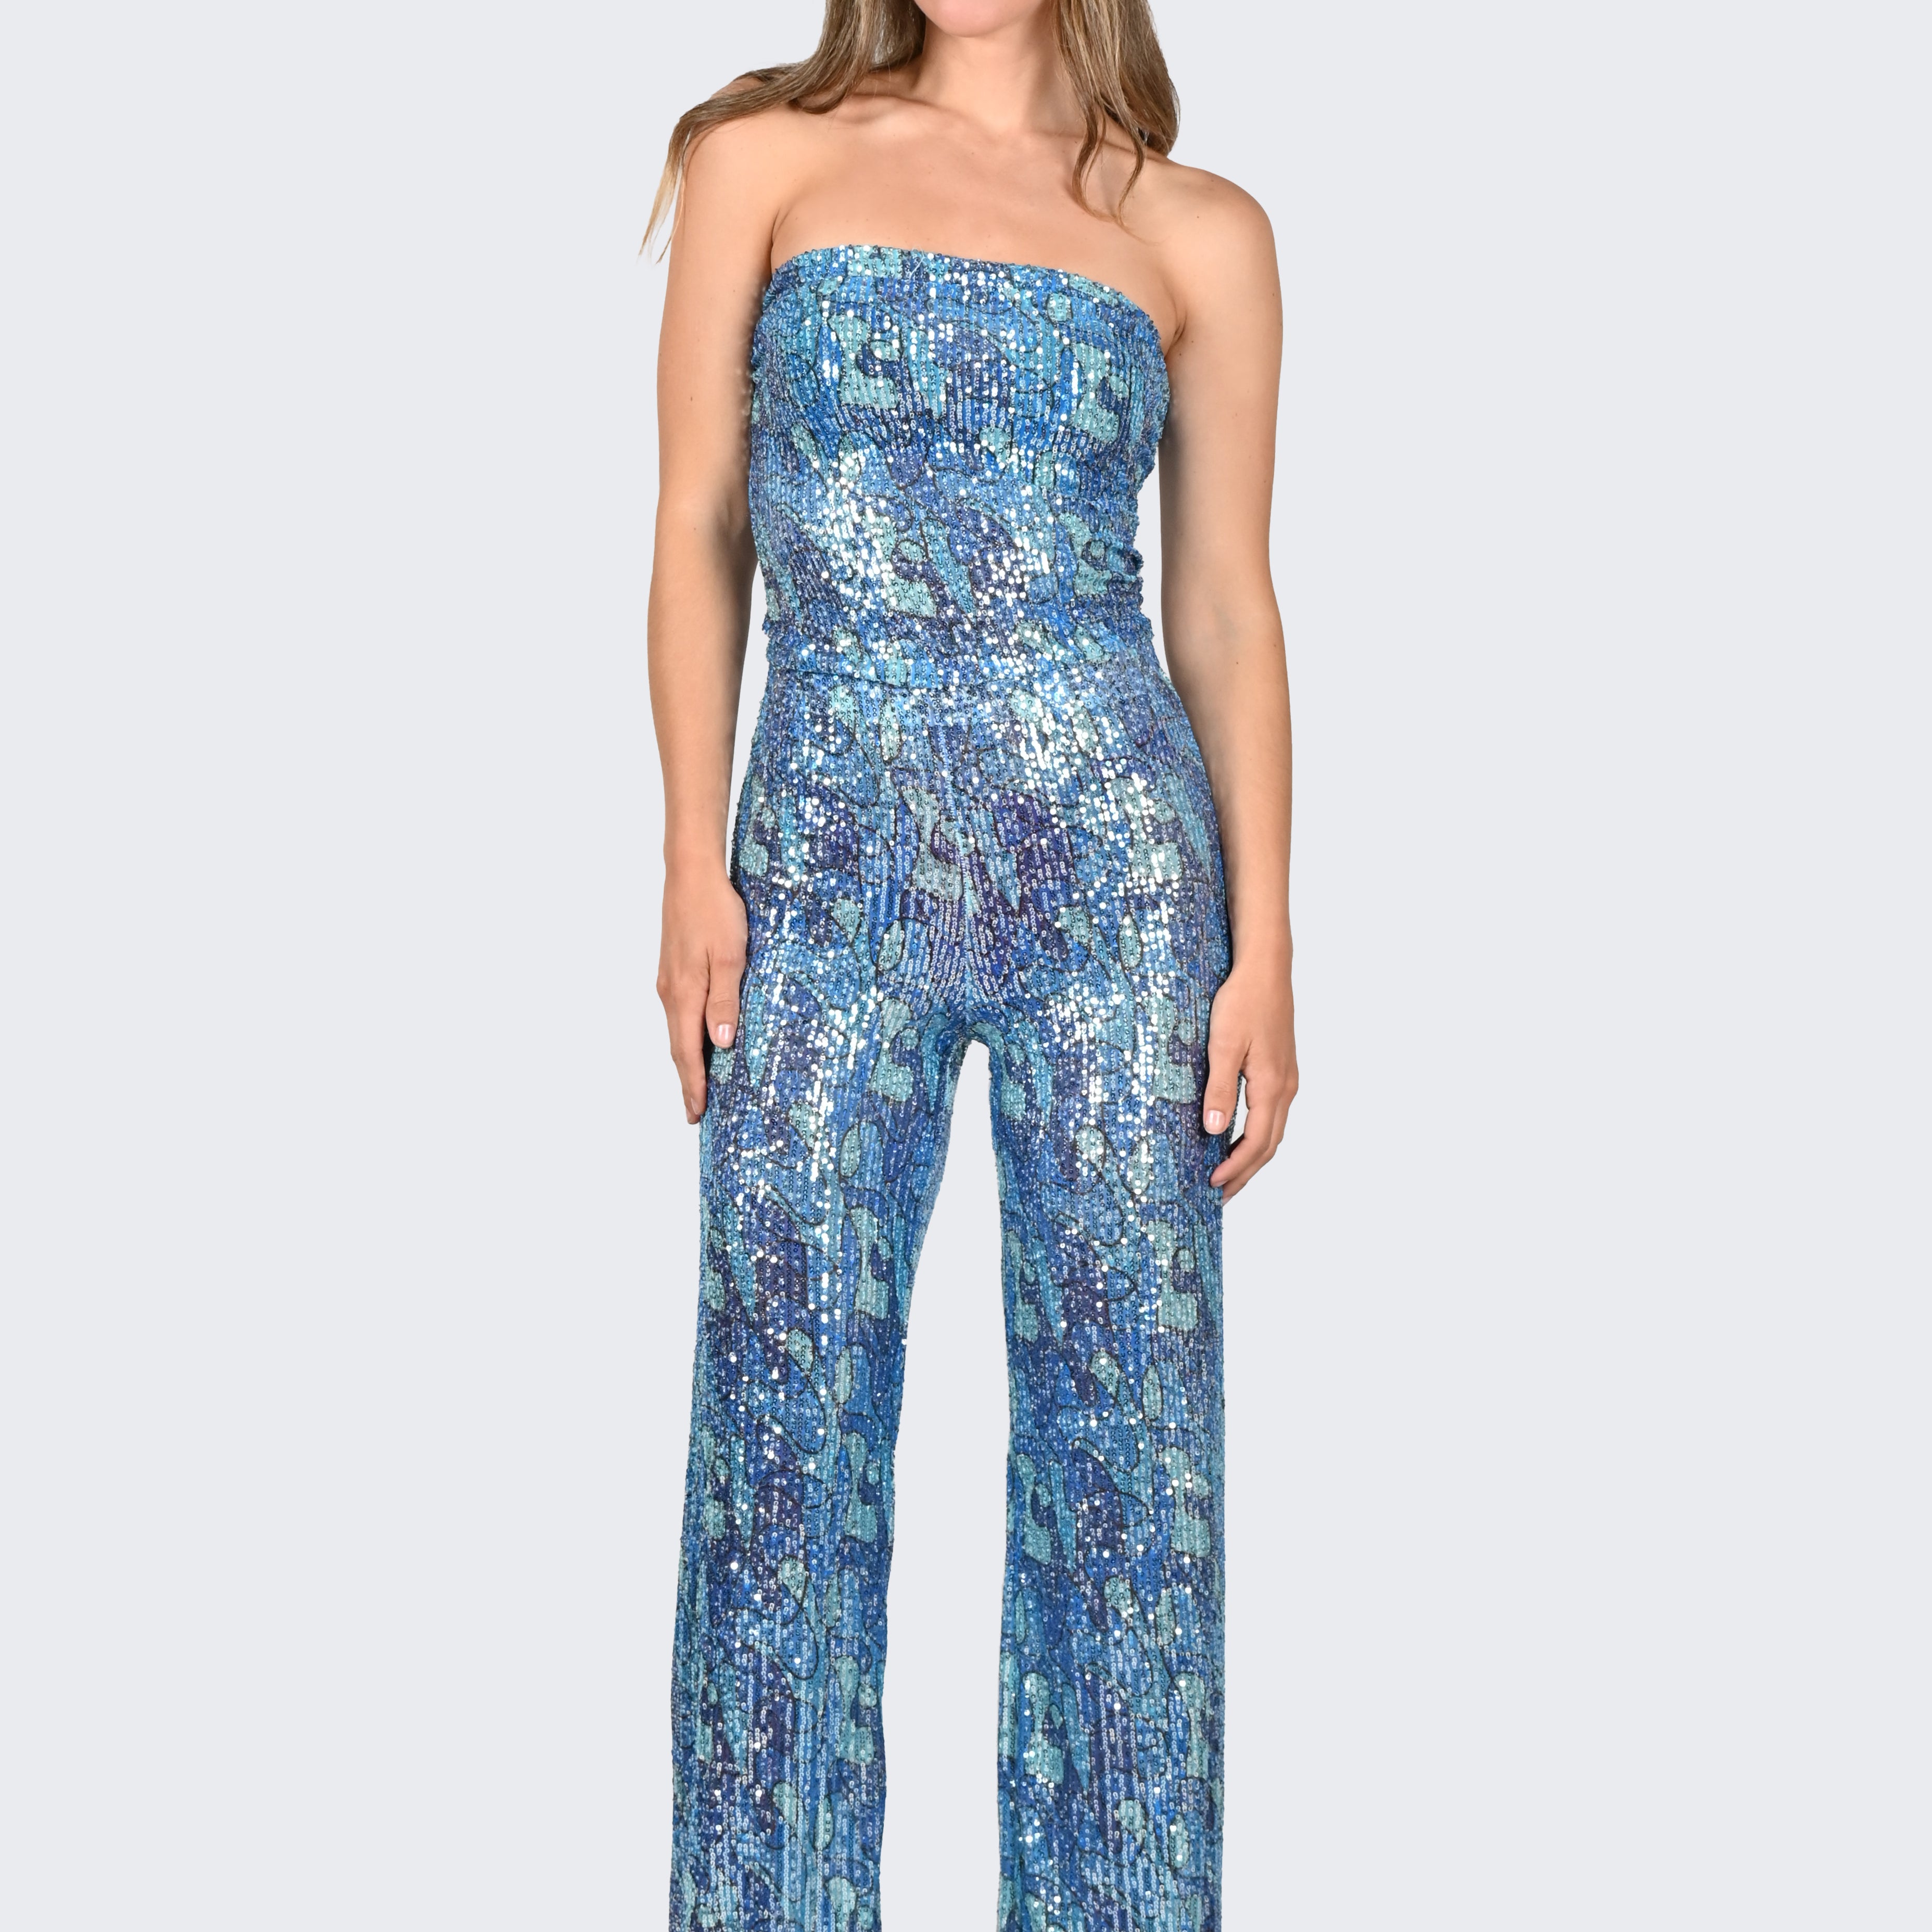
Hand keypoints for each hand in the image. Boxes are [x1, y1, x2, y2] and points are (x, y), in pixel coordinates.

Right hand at [657, 863, 748, 1122]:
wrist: (691, 873)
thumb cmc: (715, 910)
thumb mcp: (731, 956)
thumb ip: (726, 1001)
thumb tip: (722, 1043)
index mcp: (684, 994)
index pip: (687, 1052)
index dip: (693, 1085)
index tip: (696, 1114)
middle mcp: (670, 992)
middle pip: (678, 1047)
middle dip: (688, 1081)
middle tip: (695, 1112)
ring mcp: (669, 980)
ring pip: (678, 1030)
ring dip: (687, 1059)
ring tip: (700, 1084)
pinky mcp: (673, 968)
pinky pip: (679, 1012)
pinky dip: (687, 1035)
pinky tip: (700, 1039)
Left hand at [1201, 952, 1297, 1202]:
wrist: (1265, 968)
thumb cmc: (1242, 1001)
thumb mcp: (1223, 1045)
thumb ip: (1220, 1089)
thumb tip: (1215, 1131)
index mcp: (1272, 1086)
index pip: (1257, 1142)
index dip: (1236, 1168)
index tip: (1212, 1185)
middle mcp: (1285, 1088)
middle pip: (1268, 1144)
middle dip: (1245, 1172)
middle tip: (1219, 1194)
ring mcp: (1286, 1078)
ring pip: (1271, 1130)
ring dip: (1250, 1155)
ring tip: (1227, 1173)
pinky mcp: (1280, 1069)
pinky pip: (1270, 1113)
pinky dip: (1255, 1134)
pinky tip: (1236, 1135)